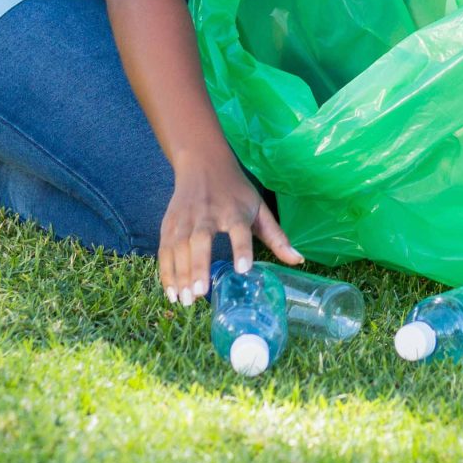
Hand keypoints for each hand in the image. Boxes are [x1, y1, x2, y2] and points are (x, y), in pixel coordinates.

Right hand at [159, 149, 300, 304]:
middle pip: (200, 240)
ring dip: (180, 274)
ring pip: (178, 247)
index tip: (244, 269)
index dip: (242, 248)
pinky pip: (164, 250)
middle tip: (201, 294)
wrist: (202, 162)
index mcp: (234, 210)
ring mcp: (185, 219)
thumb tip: (298, 260)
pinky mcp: (169, 223)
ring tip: (186, 300)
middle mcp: (207, 214)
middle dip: (199, 266)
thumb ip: (276, 236)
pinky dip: (165, 271)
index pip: (240, 230)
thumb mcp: (258, 208)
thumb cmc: (235, 191)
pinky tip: (172, 292)